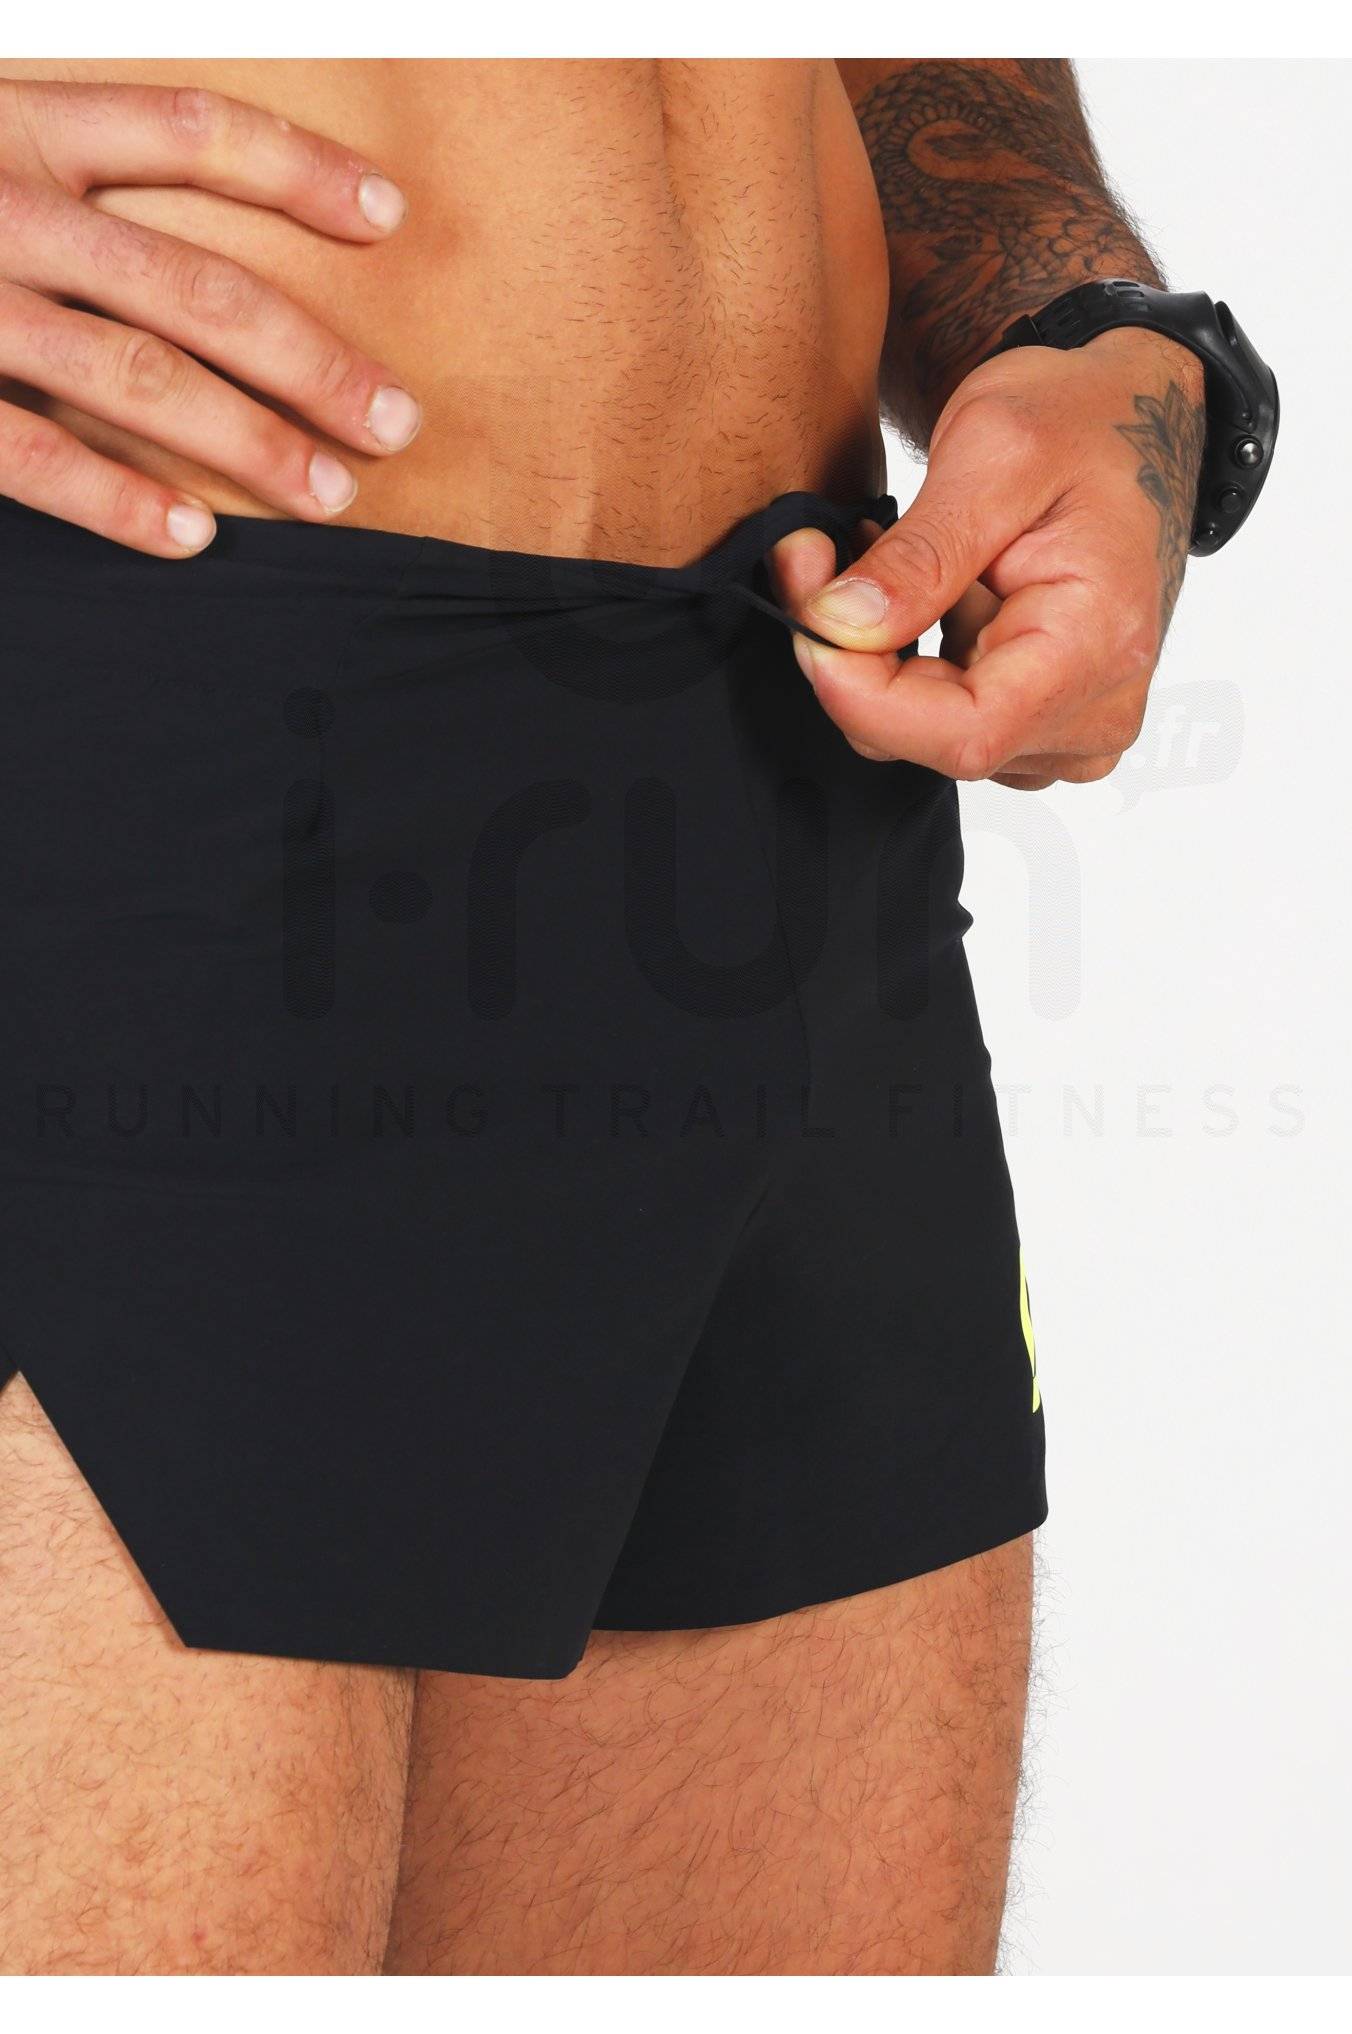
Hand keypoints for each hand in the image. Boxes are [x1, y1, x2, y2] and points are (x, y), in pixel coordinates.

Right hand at [0, 78, 420, 554]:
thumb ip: (52, 159)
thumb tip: (166, 229)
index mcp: (12, 118)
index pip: (190, 130)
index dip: (299, 172)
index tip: (387, 218)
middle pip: (199, 284)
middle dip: (315, 360)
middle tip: (396, 422)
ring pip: (138, 377)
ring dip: (250, 445)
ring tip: (329, 497)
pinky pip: (31, 453)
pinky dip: (117, 499)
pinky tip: (189, 539)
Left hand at [772, 329, 1205, 786]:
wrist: (1128, 422)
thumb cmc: (1082, 421)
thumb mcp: (996, 451)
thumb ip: (919, 553)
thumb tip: (841, 627)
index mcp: (1100, 648)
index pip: (965, 734)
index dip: (863, 696)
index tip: (807, 617)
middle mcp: (1094, 714)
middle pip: (934, 741)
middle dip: (851, 662)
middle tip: (812, 558)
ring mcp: (1069, 730)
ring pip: (923, 739)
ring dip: (871, 661)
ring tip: (875, 562)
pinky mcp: (1038, 725)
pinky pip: (940, 724)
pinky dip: (900, 667)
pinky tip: (908, 597)